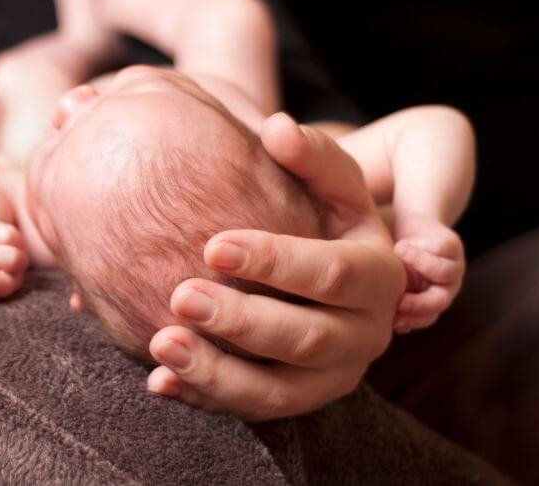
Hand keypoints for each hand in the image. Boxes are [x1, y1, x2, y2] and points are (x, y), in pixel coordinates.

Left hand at [146, 113, 405, 420]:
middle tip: (181, 295)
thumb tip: (277, 127)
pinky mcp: (291, 401)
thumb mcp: (329, 182)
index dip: (275, 261)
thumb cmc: (315, 212)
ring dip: (217, 373)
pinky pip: (248, 411)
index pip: (332, 274)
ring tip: (161, 343)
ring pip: (277, 391)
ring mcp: (328, 378)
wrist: (310, 268)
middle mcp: (364, 336)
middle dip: (242, 320)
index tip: (212, 244)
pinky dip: (203, 398)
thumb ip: (310, 156)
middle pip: (305, 338)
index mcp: (378, 277)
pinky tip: (159, 381)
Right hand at [392, 212, 465, 331]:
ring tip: (397, 254)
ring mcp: (453, 267)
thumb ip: (388, 293)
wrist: (411, 226)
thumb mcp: (391, 276)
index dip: (411, 321)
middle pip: (440, 302)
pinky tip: (401, 246)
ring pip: (443, 272)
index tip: (394, 323)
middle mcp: (446, 287)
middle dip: (420, 304)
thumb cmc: (395, 255)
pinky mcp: (453, 246)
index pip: (426, 318)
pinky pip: (440, 249)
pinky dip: (418, 248)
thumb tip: (373, 314)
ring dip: (419, 264)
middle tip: (400, 302)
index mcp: (431, 300)